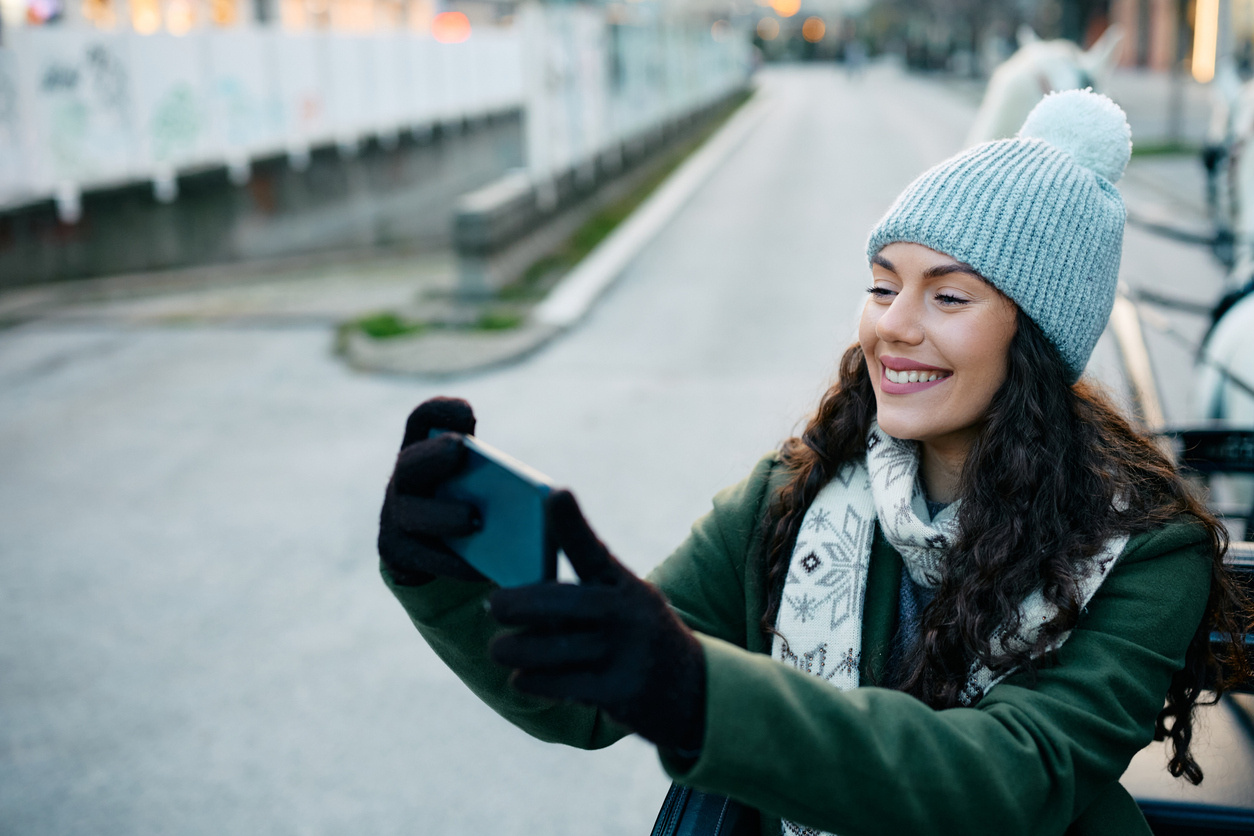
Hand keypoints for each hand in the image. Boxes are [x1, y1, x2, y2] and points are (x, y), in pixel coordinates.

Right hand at [378, 397, 485, 585]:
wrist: (441, 552)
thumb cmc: (472, 505)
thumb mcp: (483, 484)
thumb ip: (498, 477)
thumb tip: (539, 493)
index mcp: (426, 450)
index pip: (424, 420)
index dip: (441, 412)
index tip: (468, 412)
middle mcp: (405, 478)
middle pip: (410, 462)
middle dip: (433, 453)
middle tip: (458, 447)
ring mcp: (395, 515)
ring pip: (411, 513)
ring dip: (443, 515)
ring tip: (475, 521)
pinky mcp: (397, 553)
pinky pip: (421, 558)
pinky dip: (451, 563)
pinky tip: (481, 569)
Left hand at [488, 490, 705, 752]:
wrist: (691, 689)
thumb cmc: (633, 636)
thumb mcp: (622, 603)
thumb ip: (579, 594)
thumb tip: (515, 595)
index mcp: (624, 585)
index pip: (593, 551)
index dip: (572, 523)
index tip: (554, 494)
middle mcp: (628, 613)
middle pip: (562, 602)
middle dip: (518, 604)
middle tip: (493, 605)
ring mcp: (627, 653)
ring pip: (553, 648)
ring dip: (516, 650)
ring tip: (499, 649)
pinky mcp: (621, 691)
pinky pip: (561, 684)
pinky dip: (533, 681)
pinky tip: (520, 678)